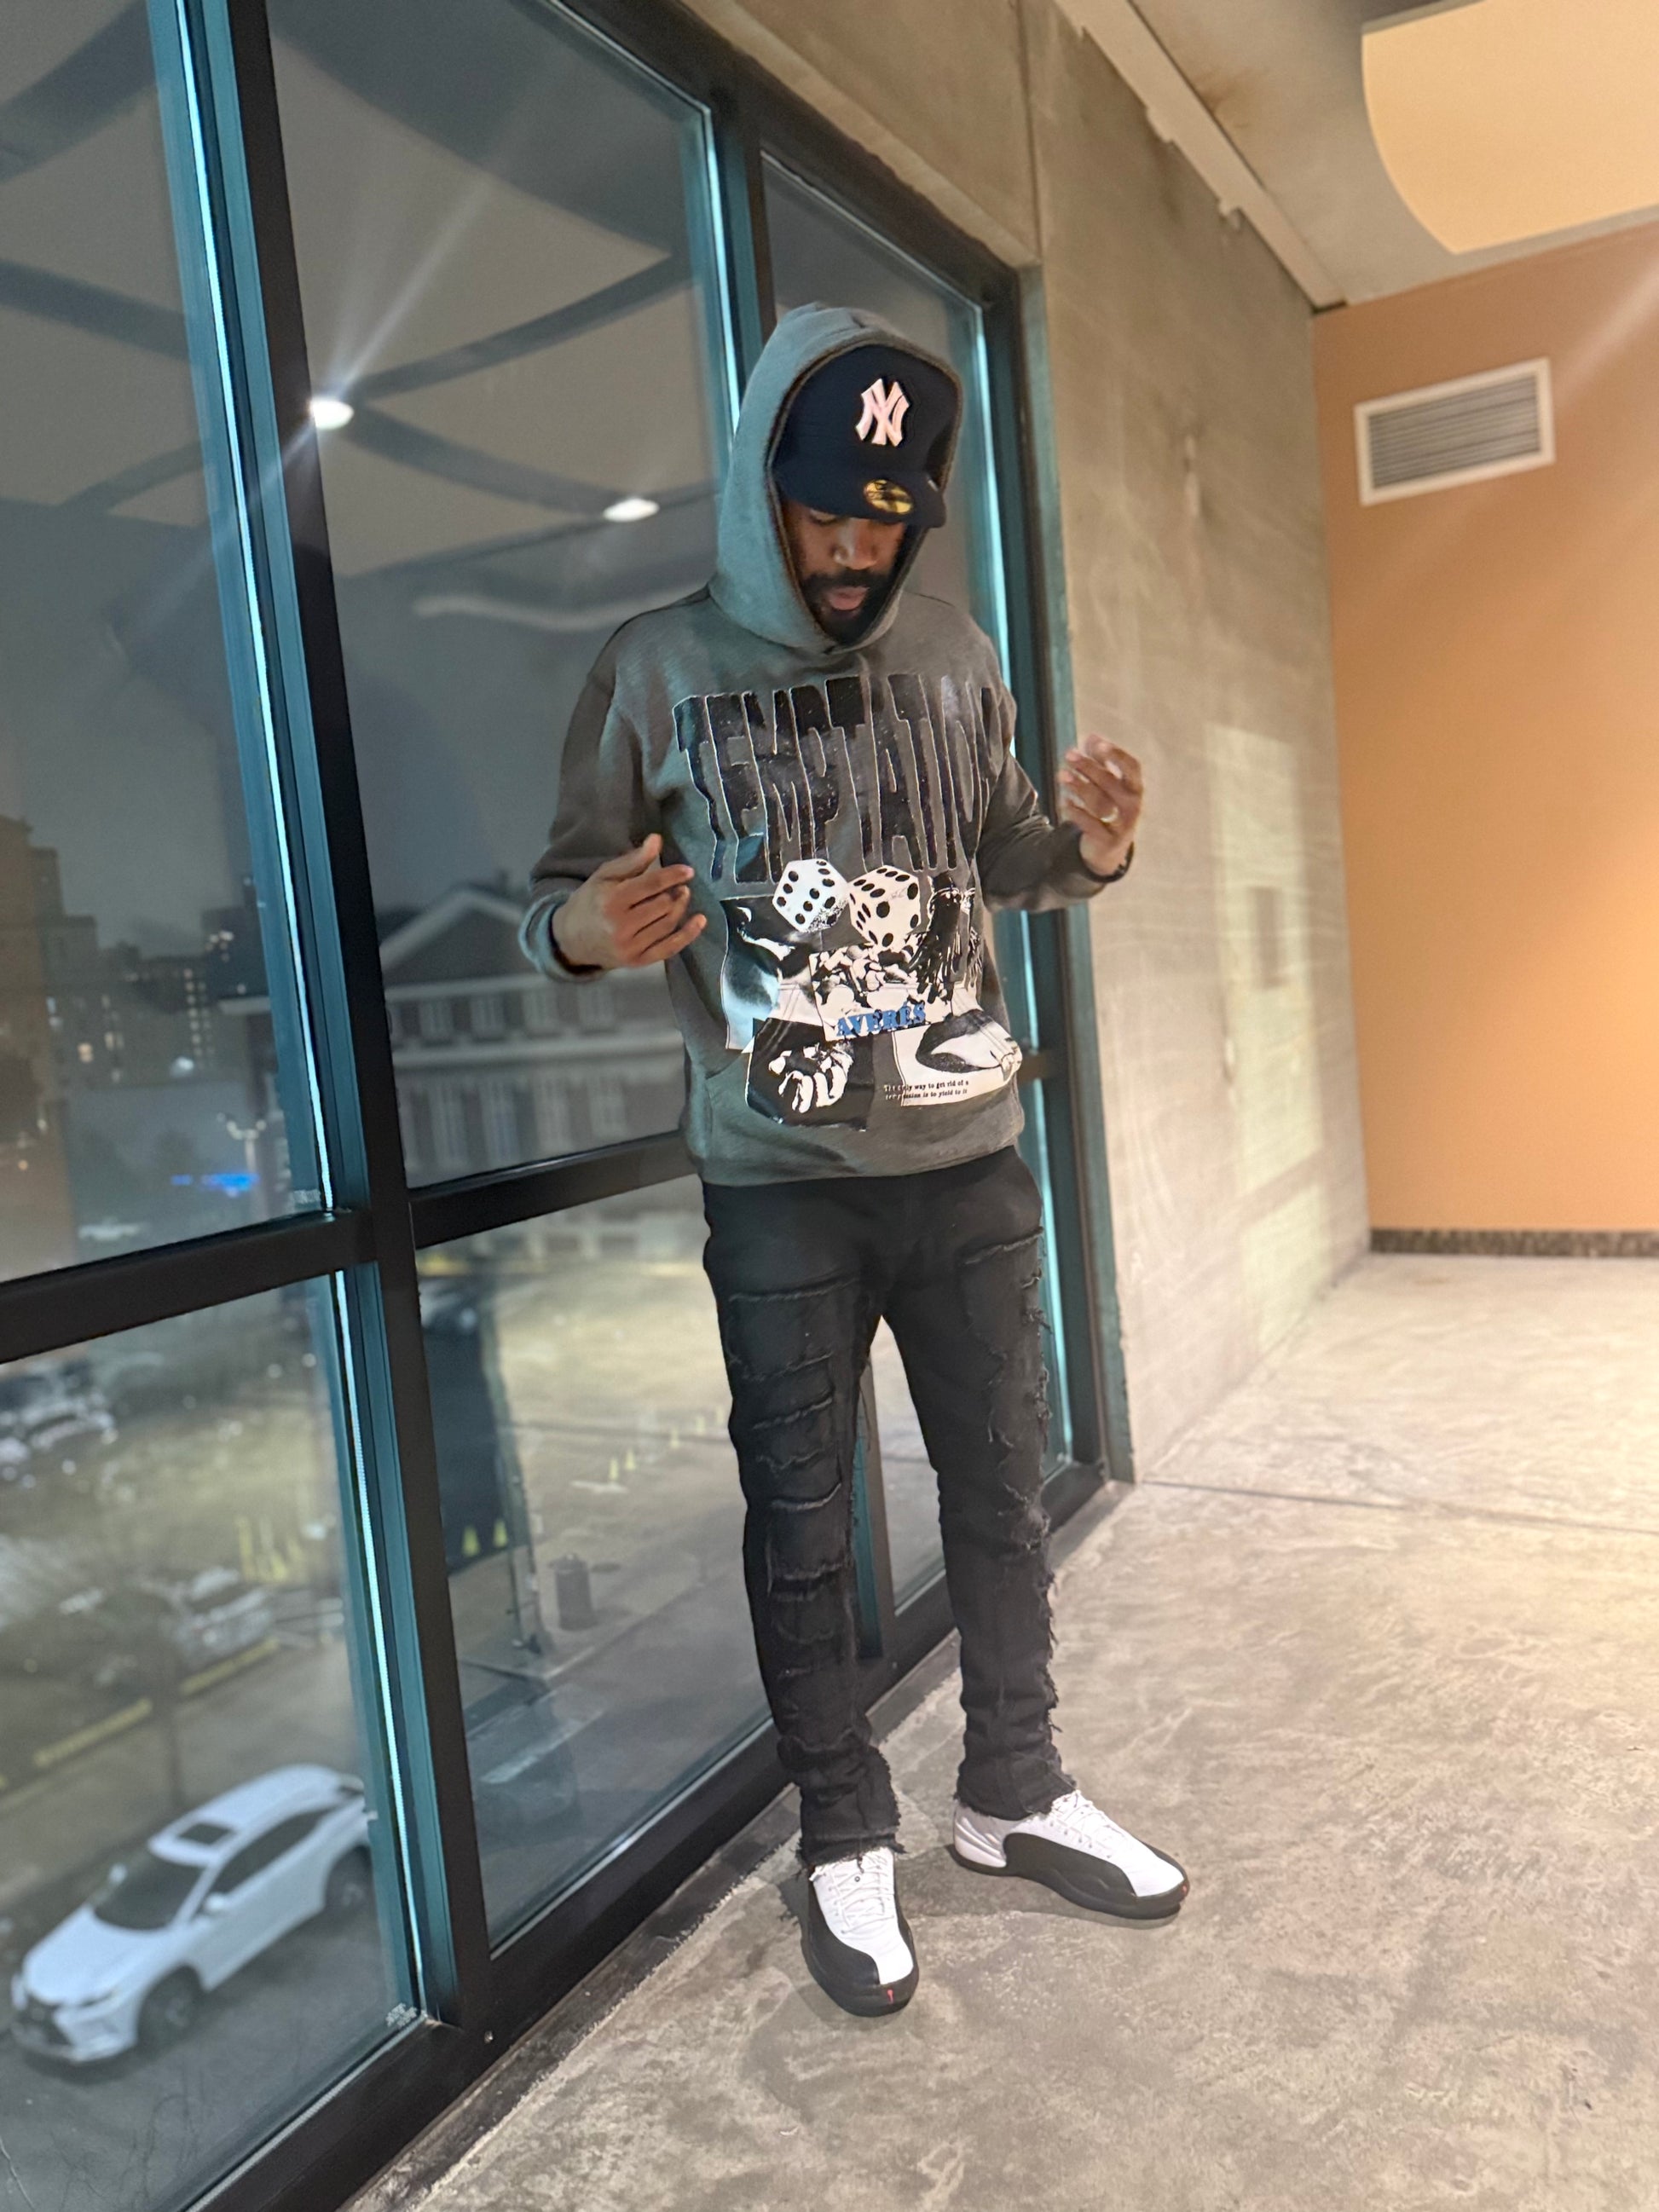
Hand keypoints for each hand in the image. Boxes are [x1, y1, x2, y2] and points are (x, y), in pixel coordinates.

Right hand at [551, 834, 706, 970]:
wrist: (570, 939)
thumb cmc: (590, 901)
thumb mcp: (605, 876)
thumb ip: (632, 860)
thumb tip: (657, 840)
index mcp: (611, 900)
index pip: (650, 885)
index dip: (672, 876)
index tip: (687, 871)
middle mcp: (620, 926)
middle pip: (662, 906)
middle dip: (673, 893)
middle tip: (679, 887)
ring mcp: (630, 947)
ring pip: (667, 924)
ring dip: (680, 908)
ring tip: (682, 897)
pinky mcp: (637, 962)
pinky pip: (669, 948)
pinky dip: (688, 935)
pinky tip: (699, 921)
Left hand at [1058, 736, 1142, 876]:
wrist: (1109, 849)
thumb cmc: (1109, 806)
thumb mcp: (1106, 784)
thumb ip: (1100, 761)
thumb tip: (1092, 737)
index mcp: (1135, 787)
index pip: (1132, 767)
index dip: (1116, 755)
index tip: (1098, 744)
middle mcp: (1132, 805)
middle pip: (1110, 783)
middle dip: (1088, 767)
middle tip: (1068, 755)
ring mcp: (1122, 825)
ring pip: (1099, 803)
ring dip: (1079, 786)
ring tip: (1061, 775)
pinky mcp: (1107, 841)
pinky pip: (1091, 825)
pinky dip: (1076, 812)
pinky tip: (1064, 802)